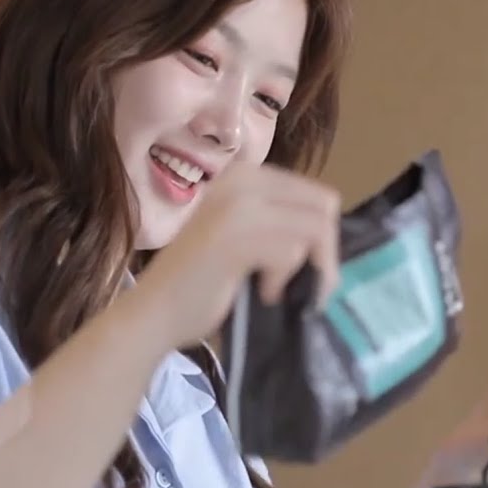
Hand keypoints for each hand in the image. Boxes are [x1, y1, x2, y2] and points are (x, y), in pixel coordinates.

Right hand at [132, 163, 340, 351]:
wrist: (156, 311)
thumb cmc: (203, 280)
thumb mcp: (245, 235)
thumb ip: (280, 223)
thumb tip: (332, 238)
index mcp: (246, 176)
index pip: (318, 196)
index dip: (321, 238)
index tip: (305, 271)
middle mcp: (243, 181)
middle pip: (324, 209)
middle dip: (323, 253)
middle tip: (303, 286)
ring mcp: (238, 206)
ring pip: (314, 230)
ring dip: (306, 270)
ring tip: (277, 290)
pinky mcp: (236, 236)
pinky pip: (293, 252)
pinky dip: (285, 280)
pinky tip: (264, 293)